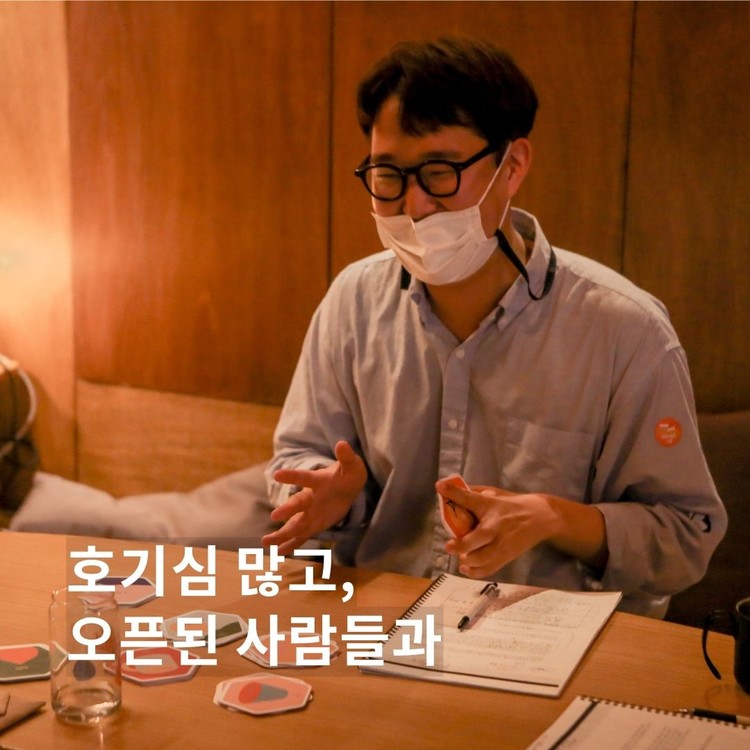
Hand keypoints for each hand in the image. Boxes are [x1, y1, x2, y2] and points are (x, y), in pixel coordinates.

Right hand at [262, 440, 366, 554]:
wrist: (346, 487)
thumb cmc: (347, 475)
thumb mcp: (351, 466)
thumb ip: (347, 457)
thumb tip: (343, 444)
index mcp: (318, 481)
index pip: (304, 477)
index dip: (292, 476)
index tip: (277, 474)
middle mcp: (310, 498)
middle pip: (297, 504)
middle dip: (287, 510)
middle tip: (275, 517)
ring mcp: (309, 512)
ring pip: (294, 524)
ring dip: (282, 533)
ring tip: (266, 542)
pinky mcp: (312, 525)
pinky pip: (301, 536)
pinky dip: (291, 545)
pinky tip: (278, 553)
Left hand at [435, 479, 607, 578]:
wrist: (541, 518)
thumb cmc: (512, 504)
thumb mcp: (494, 494)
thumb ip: (472, 494)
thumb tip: (447, 489)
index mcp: (492, 506)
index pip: (471, 498)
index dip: (455, 492)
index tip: (440, 486)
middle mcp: (497, 526)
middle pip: (480, 537)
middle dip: (462, 544)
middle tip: (449, 546)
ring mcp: (503, 544)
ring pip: (484, 558)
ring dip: (468, 560)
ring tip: (459, 556)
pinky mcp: (507, 556)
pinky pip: (490, 568)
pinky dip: (475, 572)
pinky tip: (465, 568)